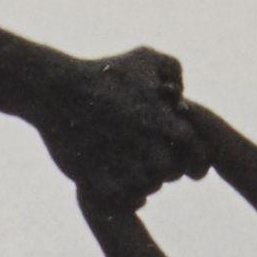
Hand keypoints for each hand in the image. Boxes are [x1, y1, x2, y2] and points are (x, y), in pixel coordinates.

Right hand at [38, 48, 202, 208]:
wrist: (56, 90)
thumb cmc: (102, 73)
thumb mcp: (145, 56)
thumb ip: (173, 70)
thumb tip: (178, 94)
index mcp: (169, 125)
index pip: (200, 159)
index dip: (194, 160)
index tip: (181, 157)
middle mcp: (151, 150)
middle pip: (170, 175)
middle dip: (163, 168)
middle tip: (145, 156)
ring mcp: (125, 168)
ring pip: (147, 189)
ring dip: (141, 181)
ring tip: (127, 165)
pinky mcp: (100, 182)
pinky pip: (123, 200)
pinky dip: (122, 195)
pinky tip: (113, 179)